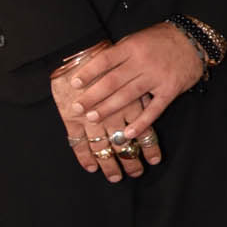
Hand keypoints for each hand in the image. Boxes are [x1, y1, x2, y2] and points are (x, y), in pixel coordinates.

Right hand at [52, 54, 160, 181]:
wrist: (78, 48)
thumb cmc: (111, 58)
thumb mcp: (134, 75)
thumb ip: (142, 92)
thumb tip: (153, 108)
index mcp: (131, 102)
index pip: (144, 132)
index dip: (149, 148)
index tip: (154, 161)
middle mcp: (113, 114)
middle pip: (124, 145)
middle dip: (131, 162)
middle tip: (136, 173)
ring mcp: (90, 118)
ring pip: (103, 148)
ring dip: (109, 165)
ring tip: (115, 177)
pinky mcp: (71, 118)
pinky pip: (78, 143)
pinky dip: (84, 157)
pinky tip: (91, 167)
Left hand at [66, 23, 205, 177]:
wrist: (194, 40)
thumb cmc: (162, 39)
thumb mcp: (138, 38)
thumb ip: (121, 54)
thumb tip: (96, 68)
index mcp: (132, 47)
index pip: (105, 60)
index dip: (89, 72)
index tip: (74, 84)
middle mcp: (142, 62)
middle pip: (112, 81)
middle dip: (93, 96)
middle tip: (77, 108)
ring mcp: (157, 77)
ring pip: (128, 96)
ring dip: (109, 108)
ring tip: (93, 118)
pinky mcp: (170, 90)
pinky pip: (154, 109)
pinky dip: (141, 123)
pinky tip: (128, 133)